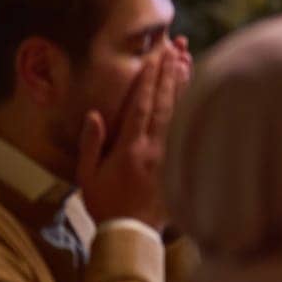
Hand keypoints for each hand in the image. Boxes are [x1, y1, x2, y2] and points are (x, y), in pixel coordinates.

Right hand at [77, 46, 183, 229]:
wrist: (132, 234)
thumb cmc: (106, 205)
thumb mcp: (87, 175)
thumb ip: (92, 143)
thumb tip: (94, 113)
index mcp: (131, 148)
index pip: (141, 105)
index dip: (149, 79)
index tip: (155, 56)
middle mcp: (154, 147)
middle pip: (164, 102)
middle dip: (170, 72)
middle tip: (177, 46)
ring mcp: (170, 154)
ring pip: (179, 112)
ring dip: (183, 84)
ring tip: (187, 59)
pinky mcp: (179, 162)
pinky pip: (185, 128)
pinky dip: (190, 107)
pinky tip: (194, 91)